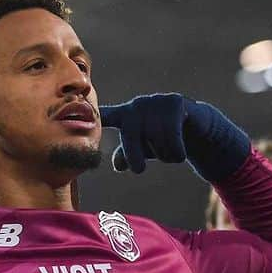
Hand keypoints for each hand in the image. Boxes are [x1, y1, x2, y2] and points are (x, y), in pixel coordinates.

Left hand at [99, 93, 249, 181]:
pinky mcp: (175, 103)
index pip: (106, 116)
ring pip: (155, 142)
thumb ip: (127, 156)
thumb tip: (118, 164)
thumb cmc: (162, 139)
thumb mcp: (142, 150)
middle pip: (130, 141)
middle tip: (139, 170)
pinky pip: (172, 139)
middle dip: (136, 159)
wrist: (196, 127)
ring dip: (164, 156)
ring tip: (169, 150)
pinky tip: (181, 151)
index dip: (94, 115)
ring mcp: (156, 103)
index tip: (75, 109)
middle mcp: (138, 106)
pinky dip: (177, 153)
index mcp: (125, 116)